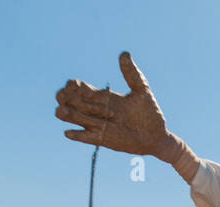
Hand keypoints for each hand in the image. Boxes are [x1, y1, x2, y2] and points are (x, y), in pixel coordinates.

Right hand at [56, 52, 170, 156]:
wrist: (157, 136)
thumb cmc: (150, 113)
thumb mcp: (142, 90)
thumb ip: (132, 74)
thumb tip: (124, 54)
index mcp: (104, 96)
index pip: (81, 88)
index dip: (73, 86)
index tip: (74, 84)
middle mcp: (97, 110)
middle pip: (73, 101)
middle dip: (66, 98)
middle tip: (64, 96)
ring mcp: (98, 125)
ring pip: (74, 118)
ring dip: (67, 114)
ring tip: (63, 111)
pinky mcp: (102, 139)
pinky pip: (84, 137)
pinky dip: (76, 135)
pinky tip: (69, 132)